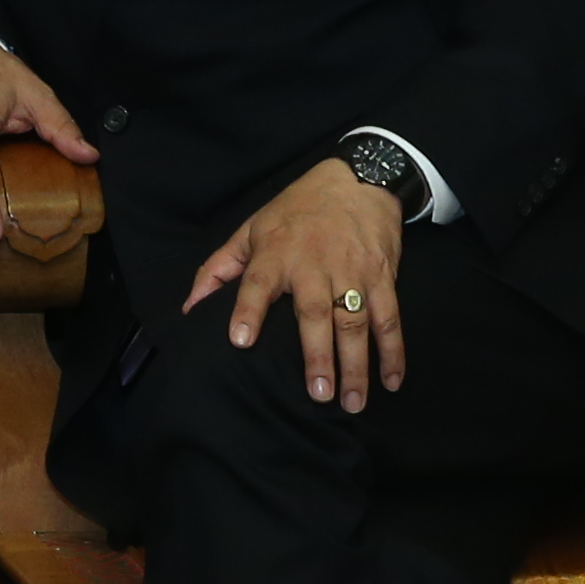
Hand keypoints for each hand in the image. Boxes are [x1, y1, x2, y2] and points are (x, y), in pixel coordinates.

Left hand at [186, 161, 408, 412]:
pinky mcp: (382, 277)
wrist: (357, 180)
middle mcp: (315, 266)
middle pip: (316, 314)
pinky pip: (390, 319)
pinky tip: (391, 381)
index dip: (249, 311)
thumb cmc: (296, 211)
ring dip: (357, 365)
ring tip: (352, 403)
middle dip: (319, 356)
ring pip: (356, 323)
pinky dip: (394, 351)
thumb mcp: (251, 229)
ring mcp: (352, 273)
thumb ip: (219, 269)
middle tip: (318, 394)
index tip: (241, 341)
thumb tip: (189, 307)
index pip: (257, 284)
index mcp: (276, 254)